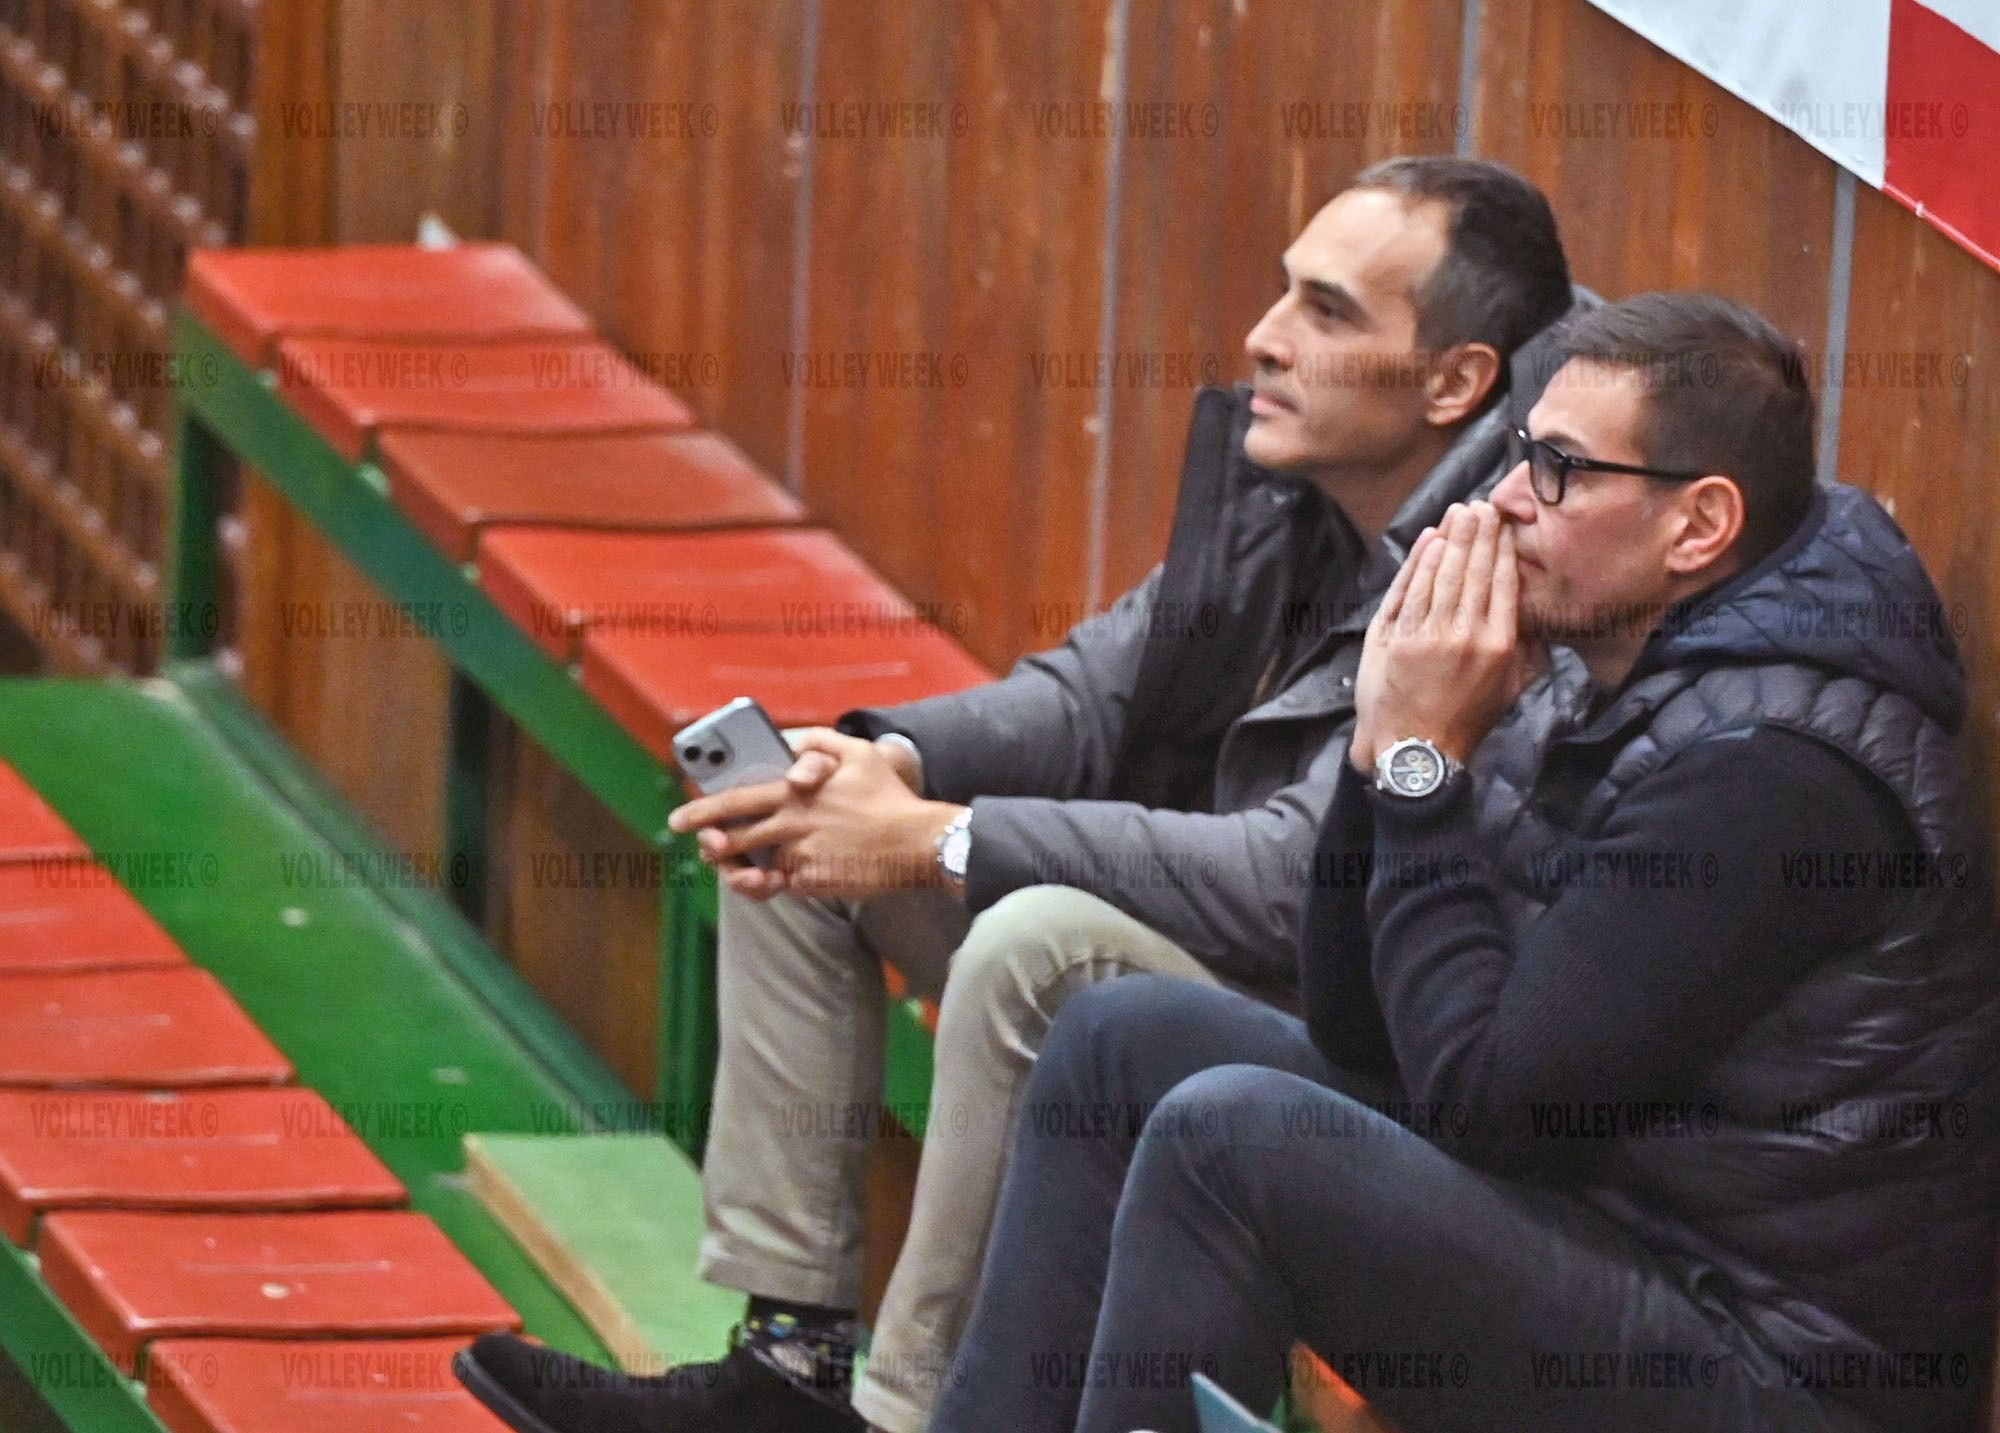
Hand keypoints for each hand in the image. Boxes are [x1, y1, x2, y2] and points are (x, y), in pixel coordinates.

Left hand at [667, 728, 961, 901]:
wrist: (917, 842)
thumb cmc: (888, 797)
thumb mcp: (858, 753)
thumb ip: (820, 743)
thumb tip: (790, 744)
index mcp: (794, 793)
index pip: (737, 799)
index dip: (704, 808)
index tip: (681, 816)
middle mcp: (791, 824)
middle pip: (734, 835)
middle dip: (706, 839)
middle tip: (691, 840)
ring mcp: (800, 856)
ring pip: (755, 864)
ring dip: (738, 867)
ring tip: (736, 866)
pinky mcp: (812, 882)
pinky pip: (783, 884)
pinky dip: (774, 883)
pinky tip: (770, 880)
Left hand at [1350, 502, 1545, 775]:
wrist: (1418, 750)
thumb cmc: (1466, 721)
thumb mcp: (1510, 692)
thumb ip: (1527, 654)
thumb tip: (1540, 622)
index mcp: (1501, 645)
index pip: (1503, 584)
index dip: (1502, 550)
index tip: (1502, 525)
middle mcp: (1469, 635)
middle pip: (1475, 572)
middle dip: (1478, 534)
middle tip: (1480, 505)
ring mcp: (1432, 635)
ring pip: (1444, 576)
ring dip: (1451, 539)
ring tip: (1457, 513)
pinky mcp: (1401, 639)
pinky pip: (1413, 591)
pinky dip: (1421, 564)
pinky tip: (1430, 542)